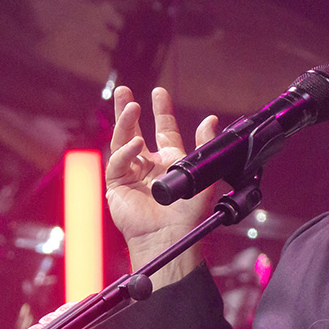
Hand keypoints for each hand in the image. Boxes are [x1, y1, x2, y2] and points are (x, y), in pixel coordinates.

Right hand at [106, 86, 218, 284]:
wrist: (171, 237)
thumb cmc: (189, 215)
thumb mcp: (203, 175)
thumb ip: (205, 145)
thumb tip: (211, 120)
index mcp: (170, 162)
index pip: (163, 130)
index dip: (162, 111)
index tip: (159, 93)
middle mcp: (148, 166)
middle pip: (134, 131)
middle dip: (128, 110)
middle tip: (124, 90)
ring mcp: (131, 174)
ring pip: (122, 141)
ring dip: (125, 122)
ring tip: (130, 105)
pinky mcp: (117, 185)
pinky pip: (118, 162)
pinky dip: (126, 151)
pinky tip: (136, 145)